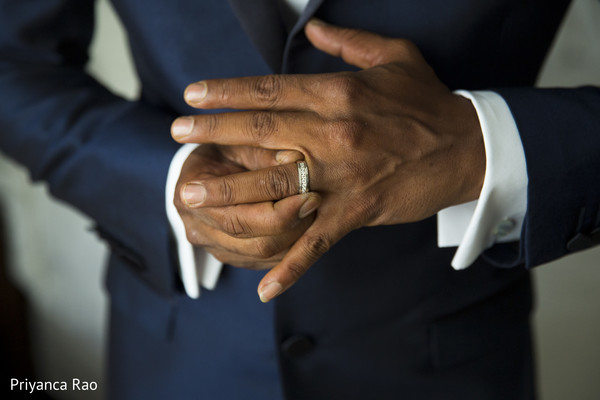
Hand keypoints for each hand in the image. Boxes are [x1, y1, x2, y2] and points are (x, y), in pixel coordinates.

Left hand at [171, 20, 484, 300]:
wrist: (469, 147)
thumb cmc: (428, 102)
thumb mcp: (393, 56)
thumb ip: (347, 42)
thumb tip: (311, 29)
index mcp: (338, 94)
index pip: (270, 90)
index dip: (227, 92)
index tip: (193, 95)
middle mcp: (334, 133)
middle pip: (262, 132)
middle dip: (214, 133)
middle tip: (176, 134)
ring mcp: (343, 176)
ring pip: (276, 185)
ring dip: (230, 192)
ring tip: (191, 197)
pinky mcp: (358, 211)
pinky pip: (317, 241)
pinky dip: (291, 265)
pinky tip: (264, 287)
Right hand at [174, 144, 320, 268]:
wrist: (206, 165)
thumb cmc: (222, 144)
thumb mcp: (237, 140)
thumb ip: (263, 153)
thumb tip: (295, 159)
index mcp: (187, 197)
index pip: (239, 217)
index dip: (278, 209)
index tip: (308, 193)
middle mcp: (197, 229)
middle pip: (255, 242)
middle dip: (292, 224)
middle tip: (317, 201)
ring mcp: (214, 247)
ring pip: (264, 255)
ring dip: (296, 237)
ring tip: (316, 211)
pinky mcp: (232, 256)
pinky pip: (267, 261)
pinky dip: (291, 248)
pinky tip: (307, 225)